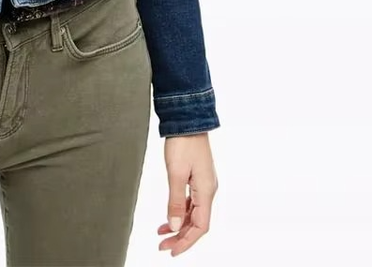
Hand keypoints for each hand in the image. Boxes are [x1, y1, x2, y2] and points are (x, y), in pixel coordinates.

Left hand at [157, 131, 217, 255]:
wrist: (188, 119)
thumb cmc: (183, 143)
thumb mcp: (176, 173)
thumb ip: (176, 202)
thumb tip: (176, 227)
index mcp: (207, 191)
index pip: (200, 227)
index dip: (186, 242)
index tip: (172, 251)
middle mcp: (209, 190)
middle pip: (198, 223)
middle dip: (181, 237)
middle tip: (163, 246)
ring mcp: (204, 183)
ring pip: (194, 213)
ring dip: (180, 225)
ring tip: (162, 232)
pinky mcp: (198, 177)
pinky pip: (191, 201)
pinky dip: (181, 211)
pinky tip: (171, 215)